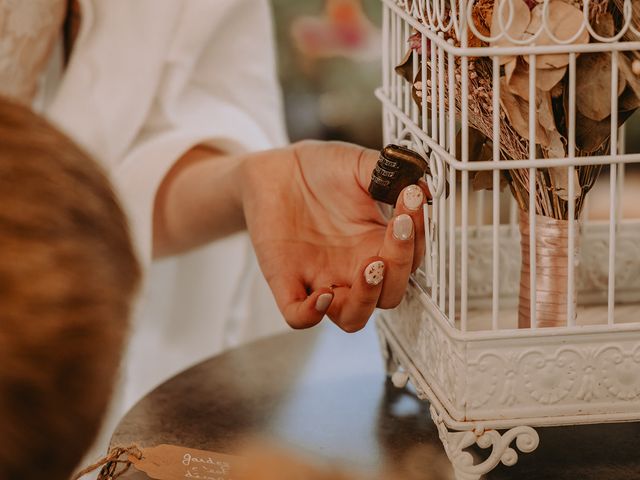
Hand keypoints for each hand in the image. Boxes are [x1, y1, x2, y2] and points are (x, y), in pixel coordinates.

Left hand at [241, 140, 429, 331]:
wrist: (276, 169)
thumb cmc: (319, 170)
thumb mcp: (359, 165)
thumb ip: (390, 174)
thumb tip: (422, 187)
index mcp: (376, 244)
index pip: (409, 259)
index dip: (416, 236)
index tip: (412, 200)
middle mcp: (354, 268)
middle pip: (389, 296)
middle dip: (398, 270)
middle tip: (396, 231)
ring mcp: (322, 278)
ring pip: (352, 318)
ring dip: (366, 299)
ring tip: (370, 267)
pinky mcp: (287, 282)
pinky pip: (299, 317)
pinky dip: (312, 314)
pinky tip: (322, 294)